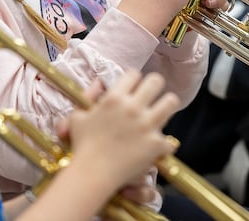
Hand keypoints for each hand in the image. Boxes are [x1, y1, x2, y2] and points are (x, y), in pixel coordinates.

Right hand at [57, 71, 178, 191]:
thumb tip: (98, 82)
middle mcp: (133, 107)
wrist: (91, 174)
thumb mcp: (77, 116)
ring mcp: (147, 125)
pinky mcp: (156, 144)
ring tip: (162, 114)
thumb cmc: (82, 146)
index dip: (134, 81)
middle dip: (154, 87)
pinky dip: (164, 145)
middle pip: (156, 81)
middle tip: (151, 98)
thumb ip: (87, 96)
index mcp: (114, 98)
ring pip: (171, 101)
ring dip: (166, 107)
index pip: (134, 74)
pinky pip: (170, 140)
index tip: (134, 90)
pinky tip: (157, 149)